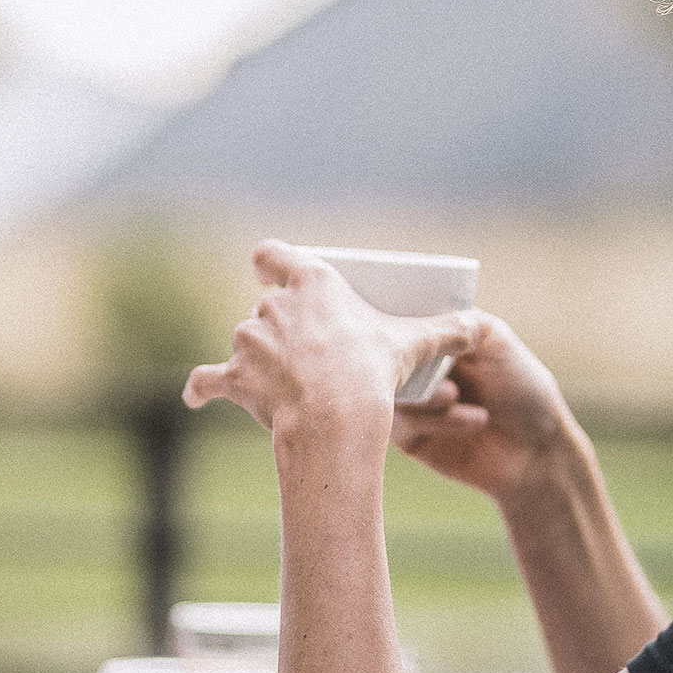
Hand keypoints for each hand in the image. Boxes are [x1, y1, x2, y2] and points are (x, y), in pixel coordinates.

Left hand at [183, 241, 485, 441]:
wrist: (335, 417)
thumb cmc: (373, 372)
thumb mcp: (411, 345)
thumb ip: (442, 331)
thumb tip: (478, 326)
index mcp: (310, 282)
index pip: (273, 255)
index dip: (272, 263)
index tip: (273, 271)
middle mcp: (271, 305)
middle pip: (268, 309)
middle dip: (283, 329)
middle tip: (309, 354)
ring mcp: (248, 342)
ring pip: (246, 346)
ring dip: (257, 360)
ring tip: (282, 383)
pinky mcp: (234, 378)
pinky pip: (207, 381)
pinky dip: (201, 388)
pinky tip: (195, 396)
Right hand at [388, 314, 580, 503]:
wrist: (539, 451)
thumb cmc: (526, 391)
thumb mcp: (498, 342)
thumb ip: (460, 321)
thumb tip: (420, 307)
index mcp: (436, 340)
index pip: (400, 322)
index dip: (397, 321)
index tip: (404, 325)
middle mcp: (419, 368)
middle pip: (385, 358)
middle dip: (402, 359)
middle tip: (420, 359)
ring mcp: (412, 403)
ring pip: (387, 392)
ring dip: (421, 393)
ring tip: (453, 394)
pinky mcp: (410, 438)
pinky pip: (400, 425)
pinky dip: (435, 420)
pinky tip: (473, 420)